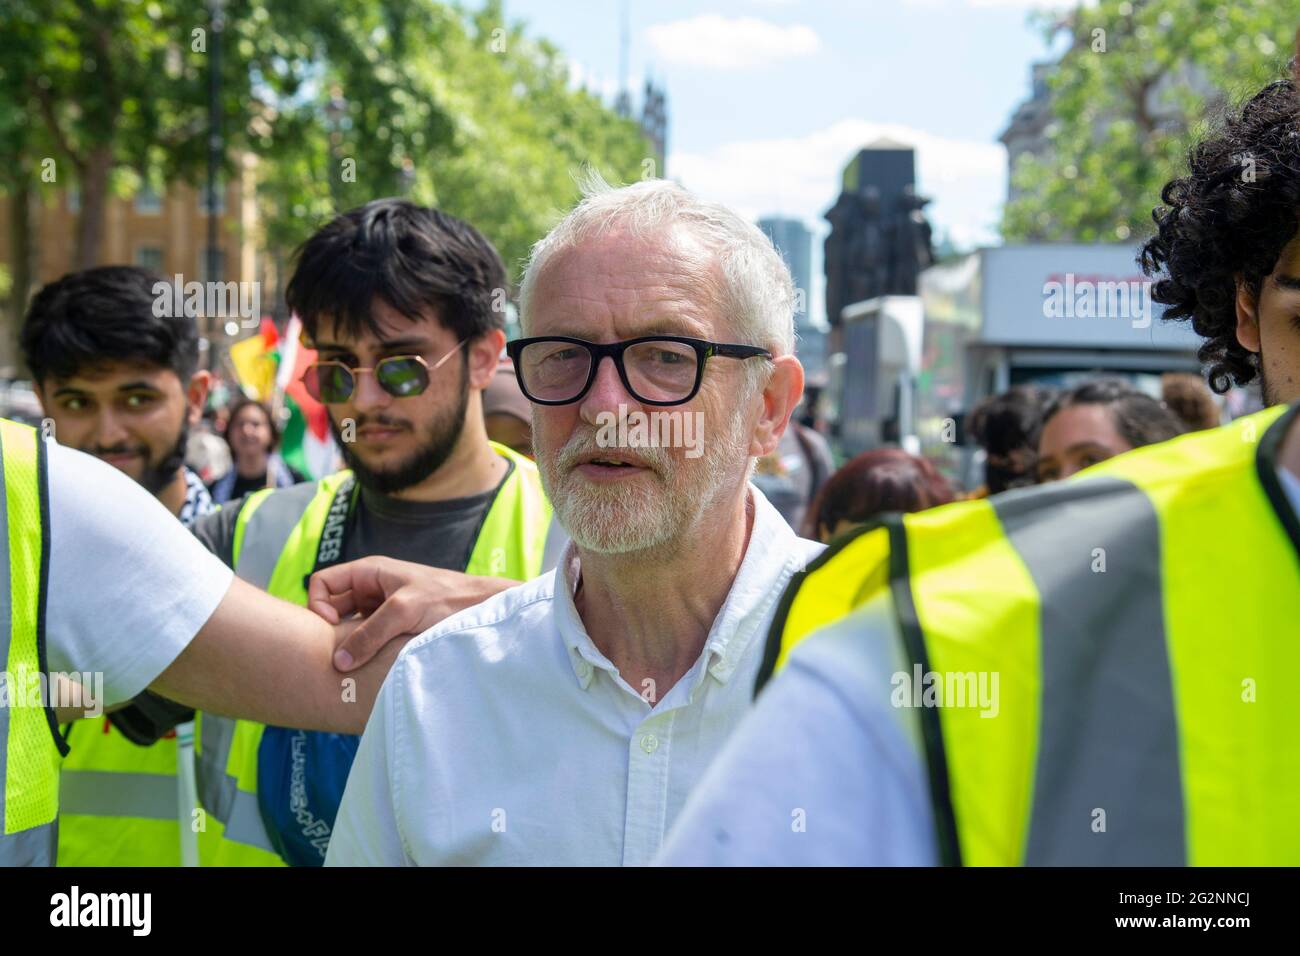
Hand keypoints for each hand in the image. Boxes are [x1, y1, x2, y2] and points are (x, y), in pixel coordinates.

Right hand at [308, 556, 517, 671]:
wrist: (480, 608)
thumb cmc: (447, 598)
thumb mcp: (405, 611)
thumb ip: (370, 634)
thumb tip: (339, 662)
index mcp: (369, 572)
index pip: (323, 583)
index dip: (319, 605)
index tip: (334, 627)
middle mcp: (371, 588)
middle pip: (332, 607)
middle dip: (331, 629)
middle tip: (337, 653)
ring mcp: (381, 608)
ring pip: (349, 626)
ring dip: (350, 643)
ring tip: (354, 663)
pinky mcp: (392, 627)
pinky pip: (367, 638)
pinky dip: (365, 650)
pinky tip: (370, 665)